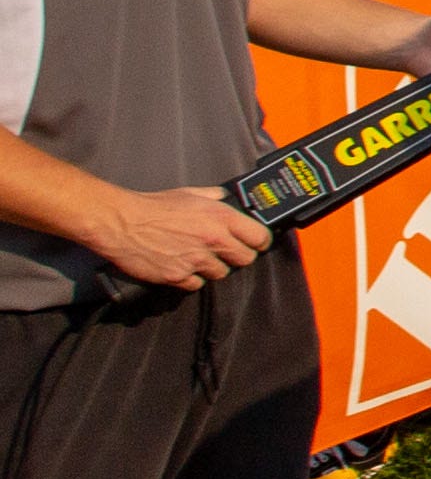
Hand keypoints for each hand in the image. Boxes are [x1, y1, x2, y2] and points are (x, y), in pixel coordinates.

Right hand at [96, 182, 269, 289]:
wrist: (122, 223)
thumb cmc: (154, 206)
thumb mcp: (191, 193)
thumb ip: (214, 198)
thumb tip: (226, 198)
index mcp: (221, 217)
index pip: (259, 237)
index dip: (260, 241)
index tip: (256, 243)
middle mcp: (213, 240)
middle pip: (245, 260)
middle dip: (238, 257)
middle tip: (227, 252)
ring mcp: (196, 260)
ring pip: (221, 274)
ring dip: (213, 268)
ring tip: (198, 258)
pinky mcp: (177, 276)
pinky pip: (196, 285)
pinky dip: (191, 279)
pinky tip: (182, 267)